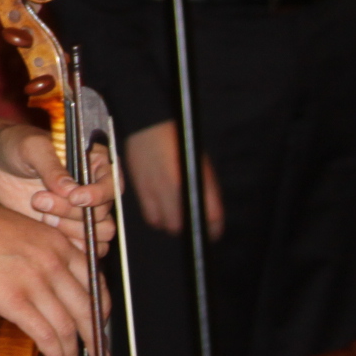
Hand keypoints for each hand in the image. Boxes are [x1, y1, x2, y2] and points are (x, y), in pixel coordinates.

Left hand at [0, 119, 116, 254]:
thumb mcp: (32, 147)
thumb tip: (70, 190)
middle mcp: (95, 188)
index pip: (112, 183)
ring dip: (70, 229)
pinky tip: (44, 229)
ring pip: (97, 233)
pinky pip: (85, 247)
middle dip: (72, 212)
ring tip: (41, 213)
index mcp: (95, 162)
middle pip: (103, 213)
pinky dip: (69, 244)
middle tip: (39, 200)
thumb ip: (52, 167)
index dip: (98, 194)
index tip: (74, 197)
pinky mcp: (70, 229)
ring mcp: (83, 211)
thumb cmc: (18, 146)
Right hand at [0, 191, 99, 355]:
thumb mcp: (25, 228)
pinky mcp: (15, 301)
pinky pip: (46, 335)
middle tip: (97, 352)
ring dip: (74, 352)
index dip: (101, 308)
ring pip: (68, 327)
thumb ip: (44, 252)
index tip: (99, 321)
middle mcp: (54, 263)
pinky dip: (56, 354)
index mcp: (58, 243)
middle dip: (95, 337)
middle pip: (87, 309)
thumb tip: (50, 277)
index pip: (94, 281)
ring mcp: (36, 283)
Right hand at [123, 120, 223, 238]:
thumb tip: (209, 211)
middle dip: (189, 226)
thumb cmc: (178, 140)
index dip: (214, 229)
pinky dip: (156, 218)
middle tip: (190, 220)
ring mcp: (157, 190)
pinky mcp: (141, 189)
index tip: (213, 231)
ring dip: (171, 223)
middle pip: (185, 226)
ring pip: (166, 225)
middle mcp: (177, 188)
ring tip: (173, 214)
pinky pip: (150, 217)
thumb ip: (205, 187)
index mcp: (197, 180)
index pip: (212, 217)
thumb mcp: (200, 162)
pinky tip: (159, 208)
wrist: (150, 124)